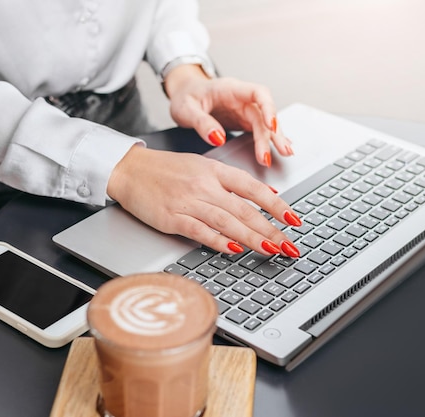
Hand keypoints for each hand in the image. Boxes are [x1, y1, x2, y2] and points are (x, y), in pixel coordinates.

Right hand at [107, 146, 301, 257]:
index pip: (253, 189)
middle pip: (245, 210)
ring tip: (271, 250)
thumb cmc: (167, 170)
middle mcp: (205, 186)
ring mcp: (188, 202)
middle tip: (289, 246)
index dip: (277, 205)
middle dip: (271, 230)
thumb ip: (233, 182)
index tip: (295, 220)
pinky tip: (234, 250)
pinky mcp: (172, 218)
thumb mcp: (203, 167)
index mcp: (215, 171)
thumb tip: (266, 193)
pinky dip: (218, 241)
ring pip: (227, 222)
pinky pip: (200, 231)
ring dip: (252, 238)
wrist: (130, 170)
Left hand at [164, 65, 293, 167]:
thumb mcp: (186, 109)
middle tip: (272, 154)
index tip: (271, 125)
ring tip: (285, 154)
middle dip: (271, 134)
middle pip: (263, 114)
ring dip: (275, 139)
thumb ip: (201, 122)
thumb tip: (218, 138)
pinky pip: (260, 130)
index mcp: (230, 89)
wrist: (184, 94)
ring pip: (265, 124)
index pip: (257, 93)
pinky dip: (270, 140)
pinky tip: (280, 149)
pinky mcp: (243, 121)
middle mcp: (242, 99)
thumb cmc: (185, 96)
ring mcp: (244, 110)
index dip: (268, 108)